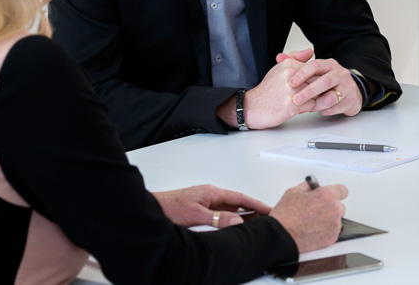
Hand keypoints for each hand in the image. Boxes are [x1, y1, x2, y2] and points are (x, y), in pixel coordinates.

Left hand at [153, 185, 271, 227]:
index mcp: (211, 193)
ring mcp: (204, 203)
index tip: (267, 209)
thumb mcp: (197, 215)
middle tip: (265, 217)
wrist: (151, 211)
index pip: (239, 198)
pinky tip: (231, 225)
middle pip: (235, 203)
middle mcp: (209, 196)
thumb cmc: (168, 208)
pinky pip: (219, 214)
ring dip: (240, 215)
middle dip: (251, 210)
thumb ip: (218, 218)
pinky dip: (229, 219)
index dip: (255, 204)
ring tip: (253, 222)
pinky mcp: (198, 210)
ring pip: (227, 209)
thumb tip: (237, 221)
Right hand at [217, 49, 313, 129]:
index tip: (313, 84)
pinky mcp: (292, 104)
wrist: (252, 107)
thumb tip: (310, 51)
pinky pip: (313, 105)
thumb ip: (296, 59)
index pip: (315, 69)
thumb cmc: (267, 90)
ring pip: (317, 93)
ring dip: (316, 98)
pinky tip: (302, 108)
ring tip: (308, 100)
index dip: (316, 78)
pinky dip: (311, 108)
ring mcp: (292, 90)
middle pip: (318, 80)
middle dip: (319, 88)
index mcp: (288, 64)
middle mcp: (290, 75)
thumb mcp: (279, 69)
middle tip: (315, 94)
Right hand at [270, 181, 348, 253]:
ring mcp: (334, 225)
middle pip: (339, 206)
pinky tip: (312, 229)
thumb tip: (312, 187)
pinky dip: (325, 231)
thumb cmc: (286, 216)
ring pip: (336, 220)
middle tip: (316, 210)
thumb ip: (308, 187)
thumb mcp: (294, 192)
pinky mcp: (332, 238)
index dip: (335, 192)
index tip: (331, 195)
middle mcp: (334, 209)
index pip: (342, 190)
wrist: (281, 236)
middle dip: (330, 206)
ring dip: (328, 219)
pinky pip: (332, 231)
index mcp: (327, 195)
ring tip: (311, 221)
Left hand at [282, 53, 363, 116]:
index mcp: (329, 64)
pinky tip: (318, 110)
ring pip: (331, 97)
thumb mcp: (313, 71)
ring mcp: (346, 87)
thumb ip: (295, 62)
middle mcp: (340, 74)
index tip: (291, 82)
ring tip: (306, 108)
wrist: (350, 94)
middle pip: (325, 81)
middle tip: (295, 99)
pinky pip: (335, 107)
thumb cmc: (327, 82)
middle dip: (309, 91)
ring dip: (316, 104)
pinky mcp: (350, 100)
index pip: (316, 65)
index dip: (303, 73)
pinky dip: (325, 110)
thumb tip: (280, 57)